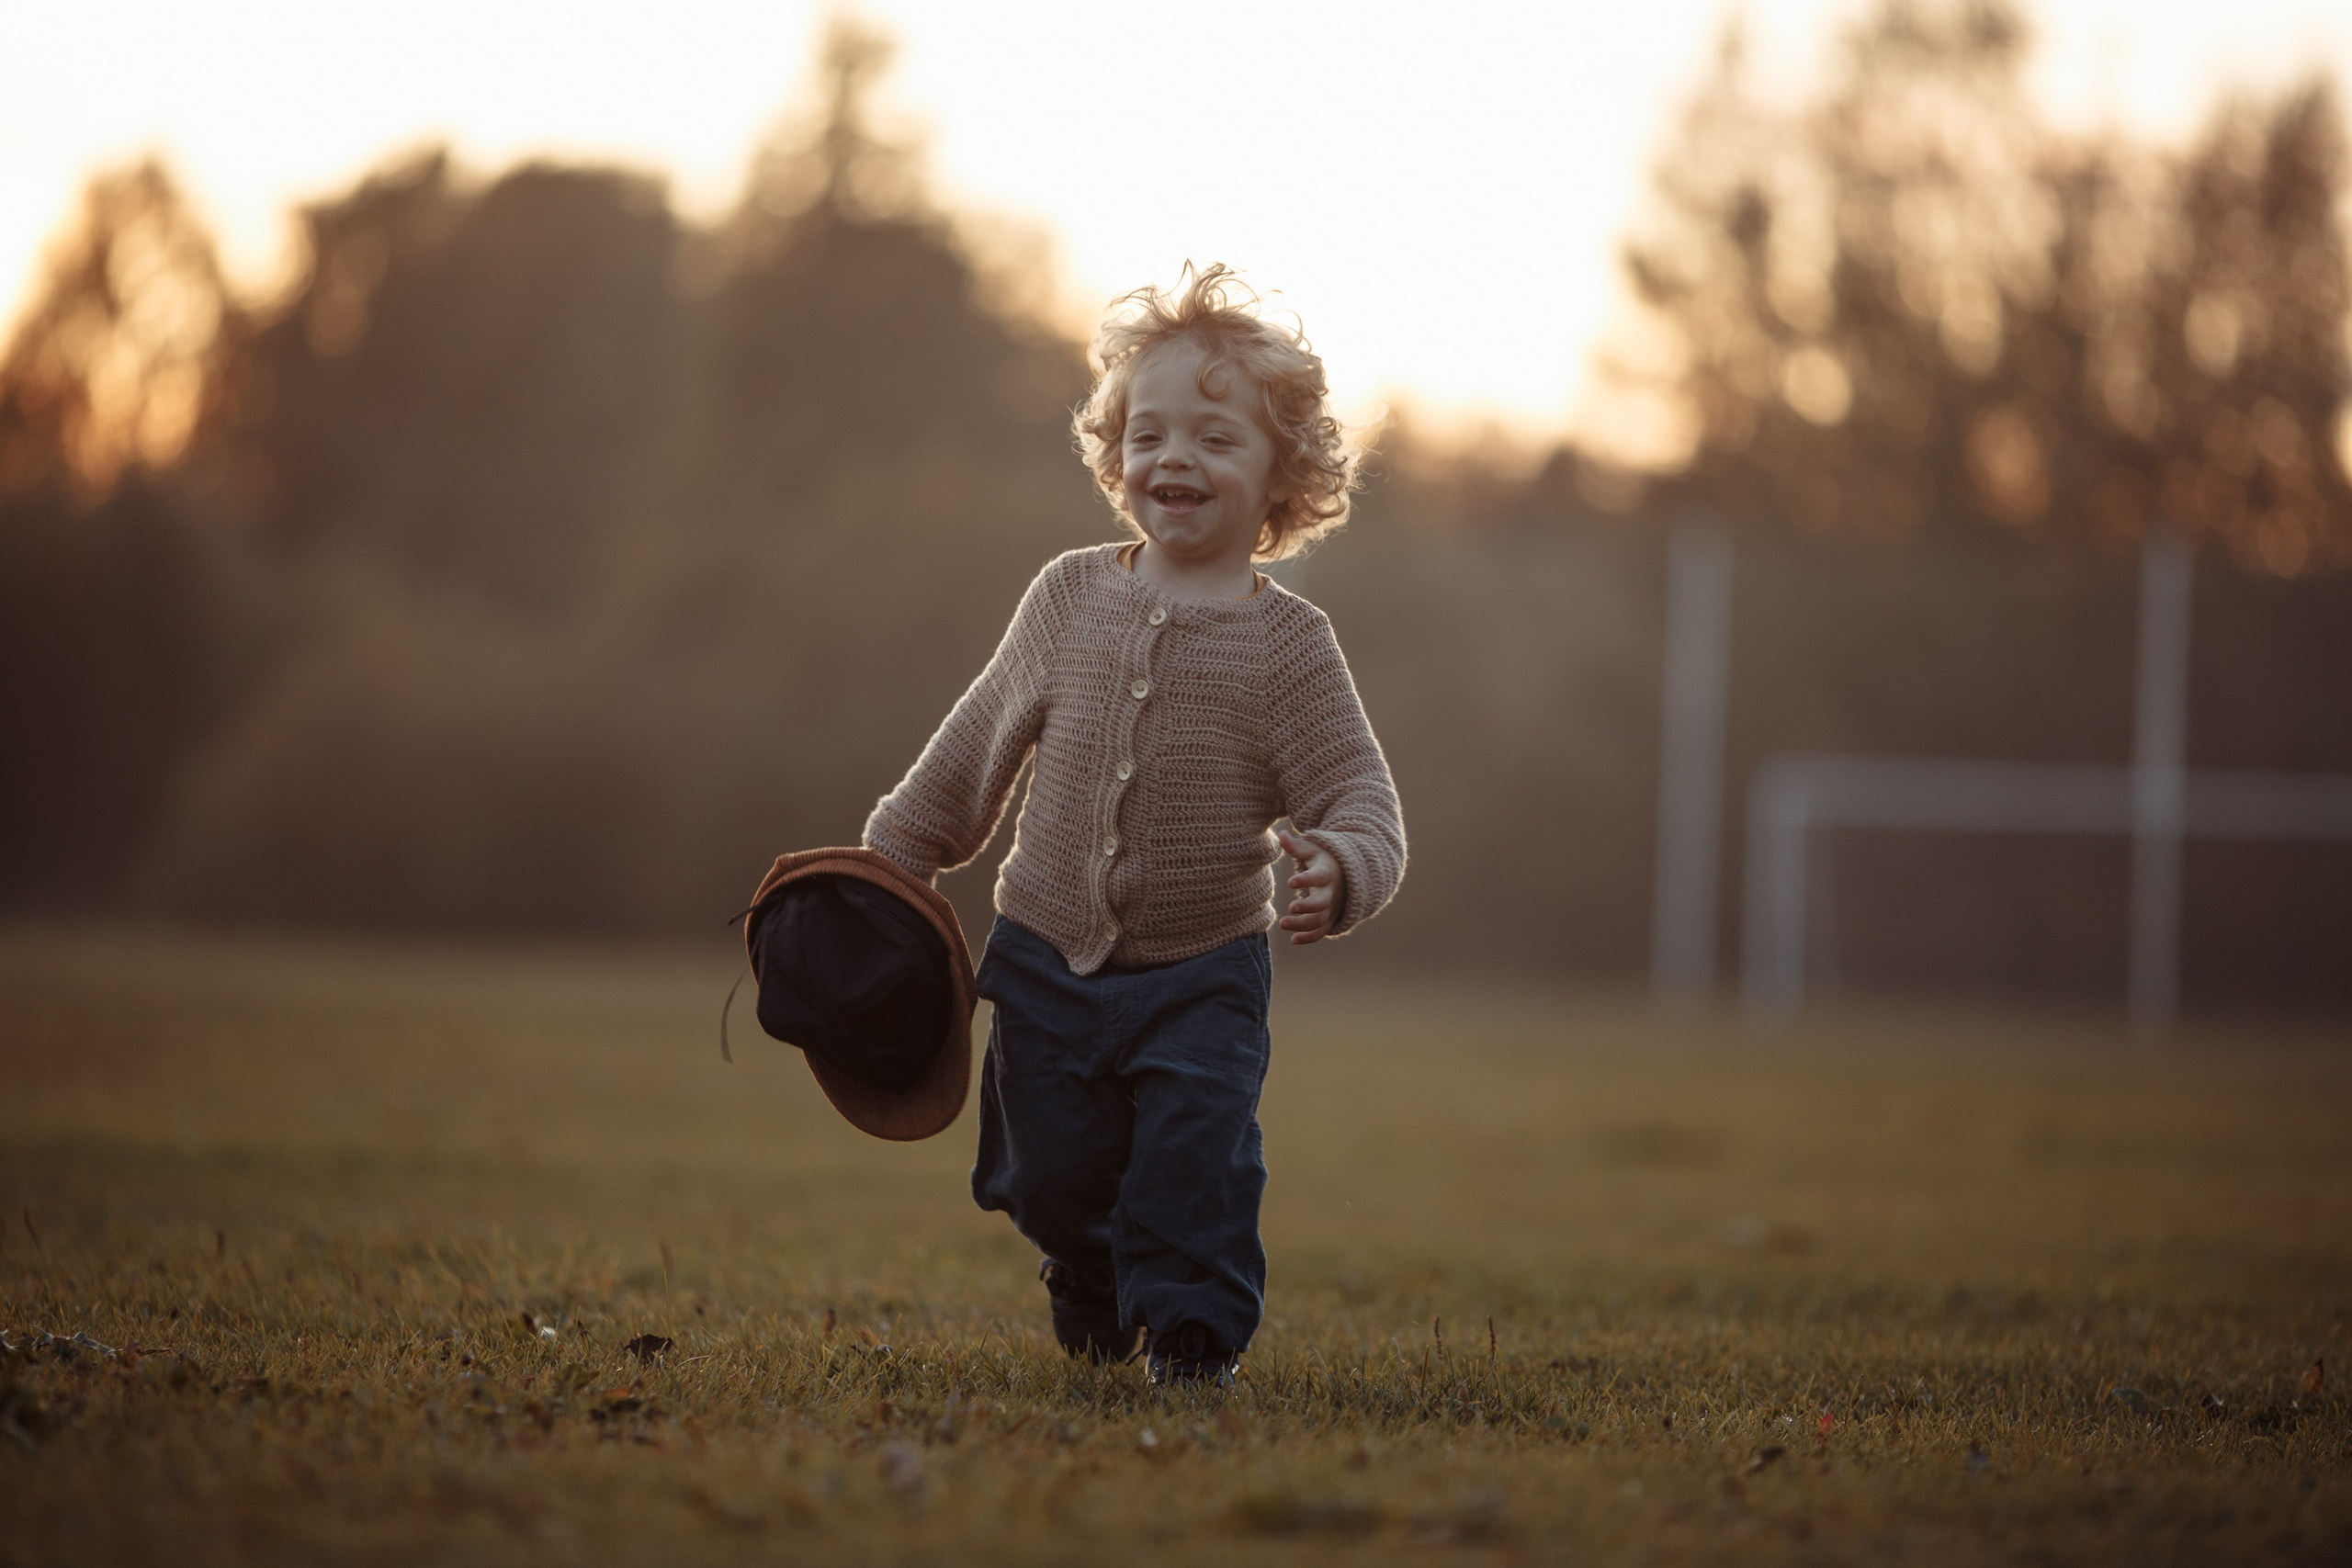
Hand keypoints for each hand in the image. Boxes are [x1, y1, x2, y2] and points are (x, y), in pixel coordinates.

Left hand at [1276, 828, 1343, 945]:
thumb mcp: (1313, 849)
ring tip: (1282, 923)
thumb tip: (1281, 835)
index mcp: (1328, 872)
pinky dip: (1309, 937)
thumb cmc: (1326, 858)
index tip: (1290, 881)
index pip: (1318, 877)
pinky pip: (1322, 932)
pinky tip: (1293, 940)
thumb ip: (1296, 846)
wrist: (1349, 873)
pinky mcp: (1331, 919)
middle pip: (1323, 903)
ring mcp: (1333, 907)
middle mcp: (1333, 892)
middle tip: (1290, 908)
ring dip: (1302, 925)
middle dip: (1307, 907)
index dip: (1306, 880)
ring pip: (1320, 920)